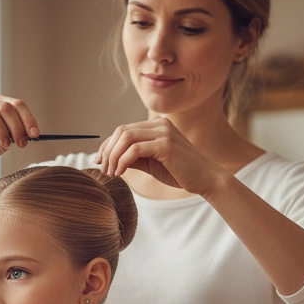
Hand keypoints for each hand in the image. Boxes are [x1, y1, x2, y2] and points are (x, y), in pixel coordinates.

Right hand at [0, 96, 41, 167]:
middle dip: (17, 127)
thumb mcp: (6, 140)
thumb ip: (16, 134)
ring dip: (2, 131)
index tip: (35, 134)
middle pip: (6, 108)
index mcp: (0, 103)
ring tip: (5, 145)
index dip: (28, 119)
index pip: (18, 105)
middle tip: (21, 143)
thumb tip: (28, 133)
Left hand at [96, 118, 224, 195]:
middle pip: (121, 132)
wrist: (205, 179)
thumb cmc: (178, 172)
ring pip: (125, 138)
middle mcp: (160, 124)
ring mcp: (164, 132)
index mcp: (156, 126)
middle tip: (103, 170)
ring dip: (112, 157)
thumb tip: (106, 159)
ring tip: (110, 173)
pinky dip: (122, 162)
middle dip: (107, 151)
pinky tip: (120, 173)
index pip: (122, 130)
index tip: (99, 161)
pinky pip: (134, 149)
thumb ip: (131, 157)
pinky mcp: (166, 144)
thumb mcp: (149, 162)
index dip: (107, 145)